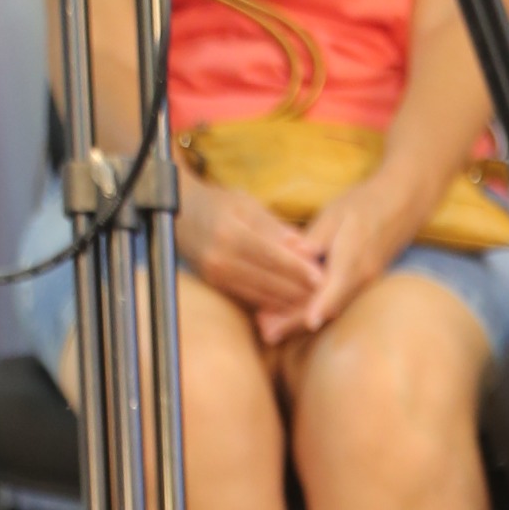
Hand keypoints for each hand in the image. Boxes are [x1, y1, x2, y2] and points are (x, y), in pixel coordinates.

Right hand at [175, 171, 322, 319]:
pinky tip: (293, 306)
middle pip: (268, 280)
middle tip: (327, 295)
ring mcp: (217, 276)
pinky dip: (274, 304)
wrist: (181, 216)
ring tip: (316, 303)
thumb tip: (305, 247)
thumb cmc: (218, 204)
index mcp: (230, 233)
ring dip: (290, 302)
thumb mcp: (244, 204)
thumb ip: (274, 227)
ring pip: (261, 296)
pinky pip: (251, 300)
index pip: (272, 256)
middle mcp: (221, 258)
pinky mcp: (217, 287)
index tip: (323, 277)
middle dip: (299, 290)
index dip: (298, 269)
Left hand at [253, 175, 418, 344]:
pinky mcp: (358, 290)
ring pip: (329, 311)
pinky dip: (310, 313)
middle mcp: (360, 279)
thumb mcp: (336, 213)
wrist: (396, 210)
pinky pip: (333, 305)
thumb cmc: (361, 206)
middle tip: (267, 333)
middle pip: (327, 307)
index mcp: (353, 257)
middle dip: (296, 322)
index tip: (309, 323)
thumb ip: (315, 236)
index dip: (322, 304)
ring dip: (298, 322)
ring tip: (269, 332)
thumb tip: (295, 249)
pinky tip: (287, 319)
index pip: (336, 286)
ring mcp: (361, 287)